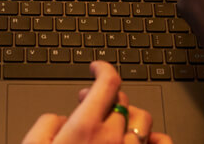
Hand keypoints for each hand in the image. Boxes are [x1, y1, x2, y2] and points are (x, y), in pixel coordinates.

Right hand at [22, 61, 173, 143]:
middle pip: (122, 99)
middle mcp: (112, 139)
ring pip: (142, 119)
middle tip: (90, 100)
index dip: (103, 68)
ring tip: (112, 119)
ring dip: (127, 113)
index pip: (108, 82)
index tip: (96, 68)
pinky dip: (156, 137)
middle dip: (106, 94)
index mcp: (85, 127)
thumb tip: (61, 117)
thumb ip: (46, 124)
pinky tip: (146, 137)